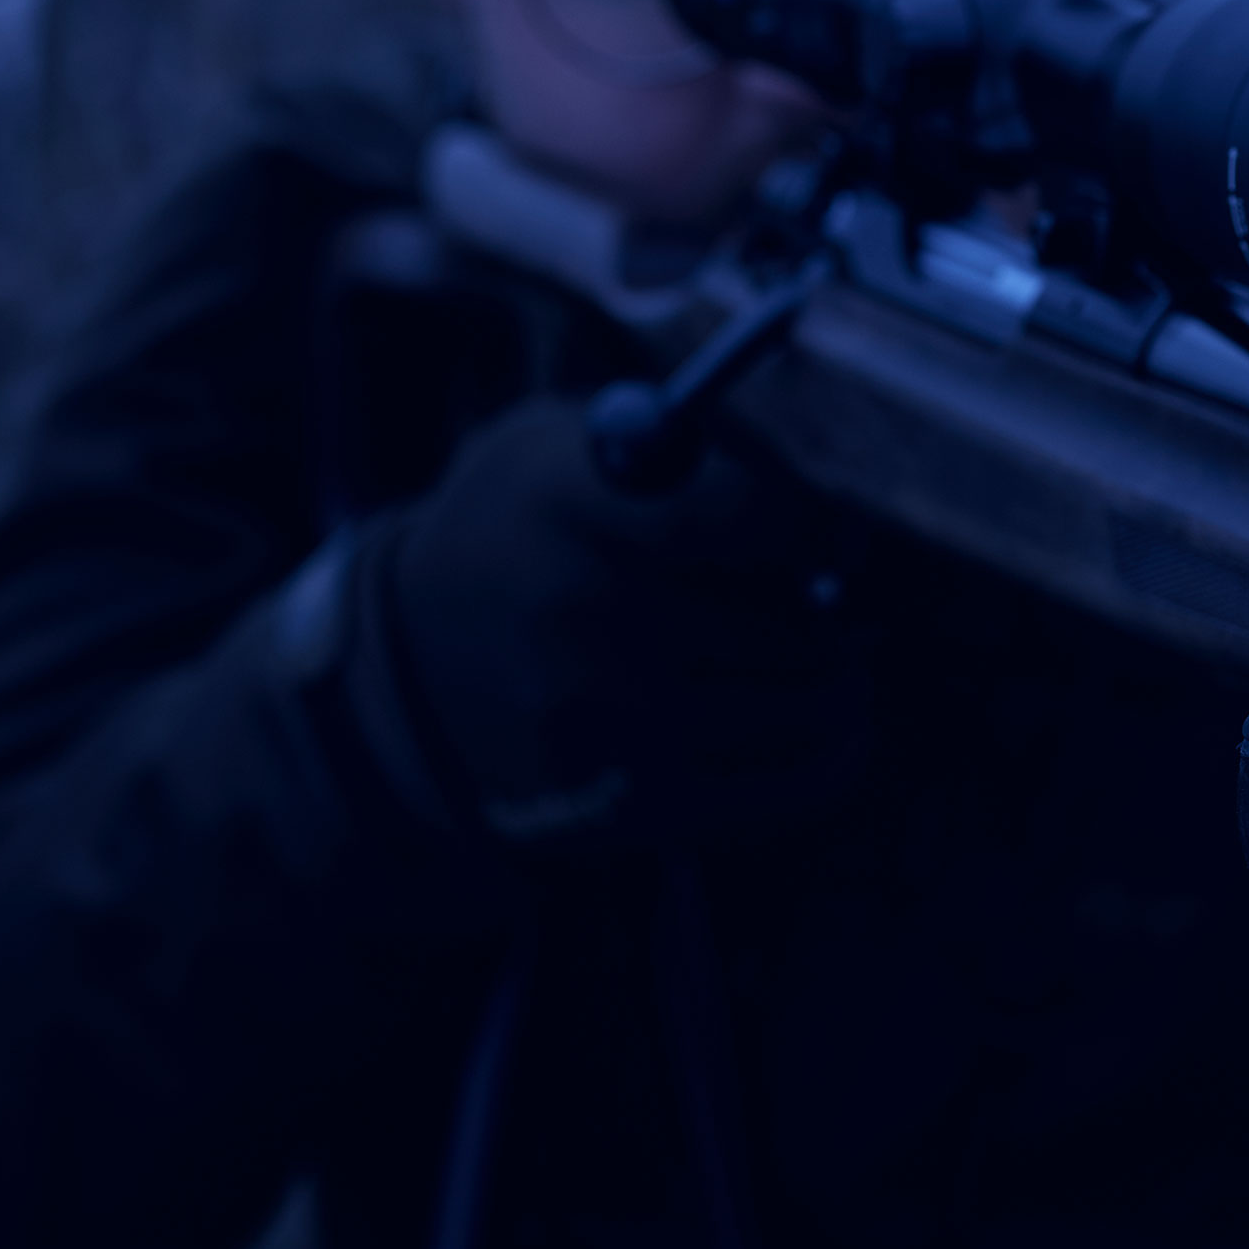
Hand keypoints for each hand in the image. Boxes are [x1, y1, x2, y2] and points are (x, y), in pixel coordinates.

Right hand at [371, 395, 857, 839]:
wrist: (410, 664)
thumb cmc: (525, 529)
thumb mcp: (568, 444)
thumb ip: (690, 444)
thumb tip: (832, 509)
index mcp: (565, 502)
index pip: (743, 511)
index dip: (814, 522)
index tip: (831, 528)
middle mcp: (583, 614)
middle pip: (791, 624)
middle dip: (833, 610)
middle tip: (833, 599)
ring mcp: (606, 720)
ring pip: (804, 704)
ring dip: (837, 678)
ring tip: (830, 657)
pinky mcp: (626, 804)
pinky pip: (790, 783)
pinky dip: (834, 750)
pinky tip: (839, 724)